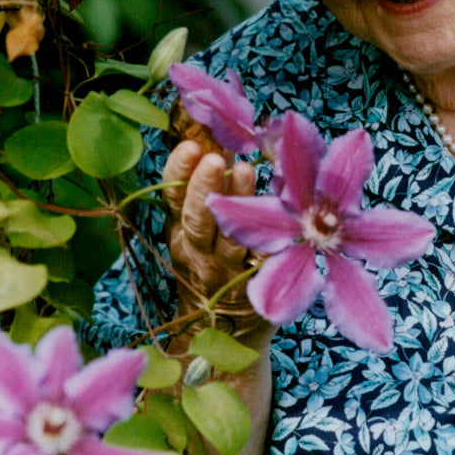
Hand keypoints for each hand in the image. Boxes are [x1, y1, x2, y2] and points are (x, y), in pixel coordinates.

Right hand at [162, 105, 270, 345]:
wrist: (229, 331)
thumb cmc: (217, 257)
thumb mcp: (202, 224)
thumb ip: (208, 182)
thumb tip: (219, 124)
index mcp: (181, 232)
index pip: (173, 199)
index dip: (179, 173)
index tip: (192, 146)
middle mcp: (199, 253)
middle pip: (197, 221)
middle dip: (203, 188)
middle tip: (217, 159)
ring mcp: (228, 274)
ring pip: (229, 240)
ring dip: (237, 206)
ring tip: (246, 172)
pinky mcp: (257, 288)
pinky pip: (263, 262)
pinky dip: (269, 238)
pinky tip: (280, 213)